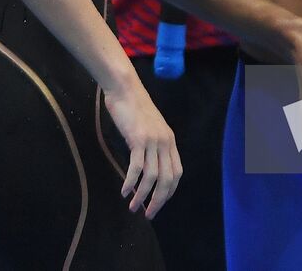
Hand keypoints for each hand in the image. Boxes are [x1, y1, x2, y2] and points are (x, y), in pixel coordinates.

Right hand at [103, 80, 181, 216]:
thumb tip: (146, 167)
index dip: (169, 191)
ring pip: (152, 177)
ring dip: (142, 196)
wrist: (125, 88)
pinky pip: (136, 168)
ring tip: (132, 206)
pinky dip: (131, 182)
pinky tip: (124, 191)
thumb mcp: (149, 127)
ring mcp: (153, 141)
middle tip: (148, 214)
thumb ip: (152, 144)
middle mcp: (165, 142)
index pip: (177, 173)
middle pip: (167, 180)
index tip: (158, 203)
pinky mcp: (138, 139)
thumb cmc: (133, 107)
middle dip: (158, 201)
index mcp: (170, 140)